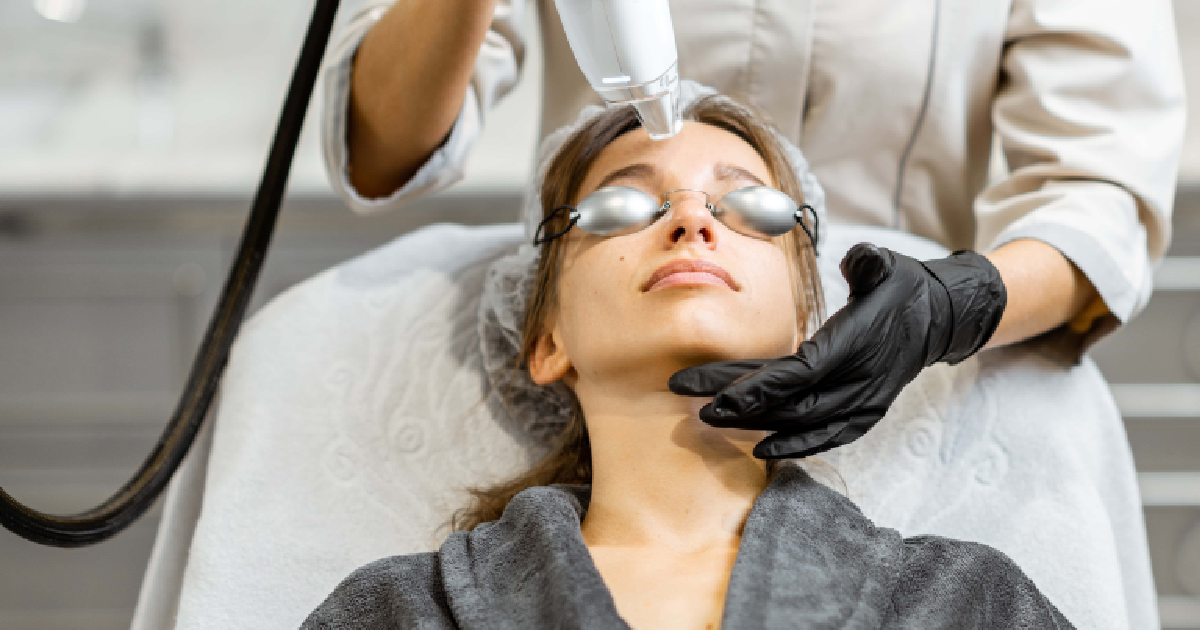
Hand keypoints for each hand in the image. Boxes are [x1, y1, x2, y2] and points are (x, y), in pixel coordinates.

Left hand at [669, 243, 1005, 458]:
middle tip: (693, 404)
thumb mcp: (887, 264)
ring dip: (756, 423)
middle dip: (740, 406)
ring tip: (710, 420)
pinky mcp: (865, 414)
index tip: (717, 394)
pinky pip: (827, 437)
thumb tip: (856, 260)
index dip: (757, 386)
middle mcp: (859, 380)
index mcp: (856, 344)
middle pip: (790, 402)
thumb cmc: (903, 287)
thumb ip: (868, 262)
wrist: (939, 318)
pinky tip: (760, 448)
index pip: (799, 372)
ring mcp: (864, 402)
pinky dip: (794, 445)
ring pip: (803, 422)